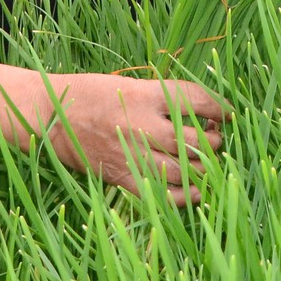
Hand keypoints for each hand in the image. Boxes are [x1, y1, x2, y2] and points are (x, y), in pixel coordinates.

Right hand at [40, 73, 226, 204]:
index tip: (228, 113)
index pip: (196, 100)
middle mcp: (143, 125)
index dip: (219, 107)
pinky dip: (184, 196)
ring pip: (184, 169)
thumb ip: (164, 98)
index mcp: (145, 95)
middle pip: (195, 140)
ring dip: (203, 167)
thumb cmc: (94, 93)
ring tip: (208, 162)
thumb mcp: (130, 84)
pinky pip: (161, 193)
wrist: (52, 115)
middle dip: (214, 141)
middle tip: (216, 139)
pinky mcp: (123, 177)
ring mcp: (133, 154)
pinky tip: (197, 193)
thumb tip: (204, 115)